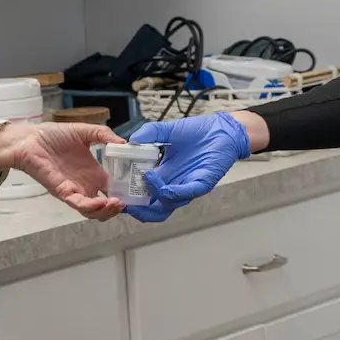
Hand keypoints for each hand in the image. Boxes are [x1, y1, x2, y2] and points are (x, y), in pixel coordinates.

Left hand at [0, 122, 127, 218]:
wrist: (30, 138)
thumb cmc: (53, 136)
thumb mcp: (84, 132)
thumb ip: (104, 135)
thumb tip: (124, 143)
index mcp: (94, 173)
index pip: (113, 189)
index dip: (126, 193)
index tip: (138, 190)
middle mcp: (86, 185)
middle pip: (104, 207)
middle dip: (117, 209)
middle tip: (128, 202)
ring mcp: (74, 190)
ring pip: (92, 211)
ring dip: (106, 211)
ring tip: (118, 204)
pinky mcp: (62, 191)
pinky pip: (78, 204)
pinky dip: (90, 206)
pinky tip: (102, 201)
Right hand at [125, 112, 257, 221]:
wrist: (222, 129)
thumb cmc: (199, 132)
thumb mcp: (168, 130)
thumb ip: (150, 133)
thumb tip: (131, 140)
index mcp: (165, 175)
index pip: (145, 195)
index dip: (132, 198)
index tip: (118, 192)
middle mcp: (175, 184)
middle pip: (155, 209)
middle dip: (140, 210)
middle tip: (126, 203)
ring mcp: (188, 186)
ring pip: (168, 204)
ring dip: (154, 195)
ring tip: (144, 179)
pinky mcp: (202, 183)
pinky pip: (186, 193)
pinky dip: (172, 192)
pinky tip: (160, 182)